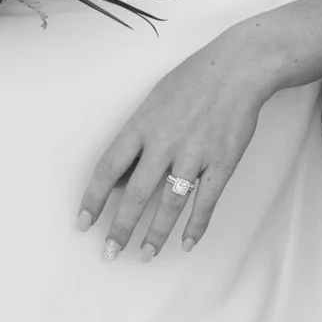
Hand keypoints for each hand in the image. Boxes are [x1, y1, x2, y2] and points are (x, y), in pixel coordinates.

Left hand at [77, 25, 280, 257]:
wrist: (238, 67)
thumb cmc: (193, 80)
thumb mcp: (153, 102)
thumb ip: (136, 140)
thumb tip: (119, 179)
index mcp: (142, 125)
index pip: (108, 169)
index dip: (93, 199)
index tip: (83, 223)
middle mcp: (164, 142)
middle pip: (135, 194)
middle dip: (120, 228)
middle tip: (110, 252)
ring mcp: (194, 154)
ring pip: (169, 204)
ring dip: (155, 233)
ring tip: (145, 254)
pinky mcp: (222, 162)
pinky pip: (206, 201)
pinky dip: (196, 225)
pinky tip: (186, 243)